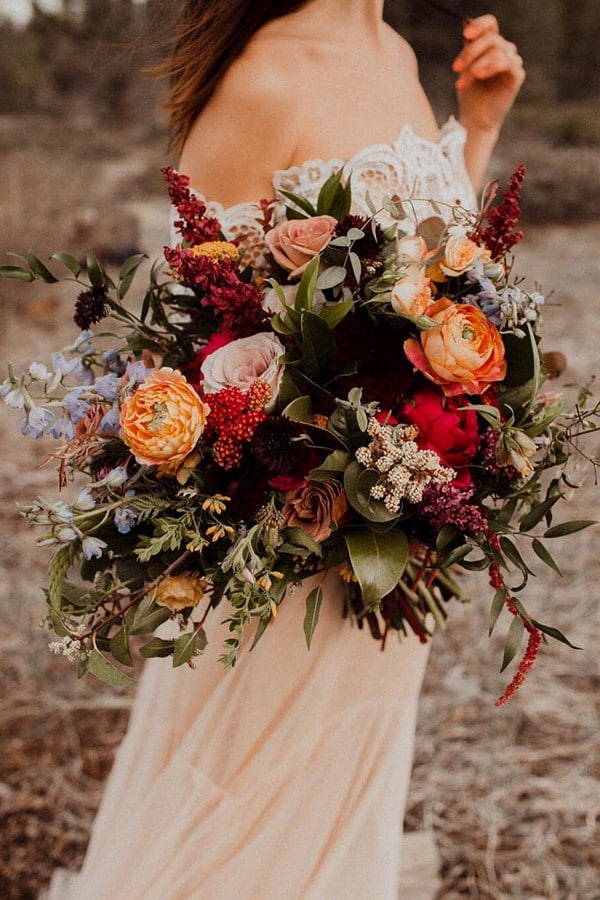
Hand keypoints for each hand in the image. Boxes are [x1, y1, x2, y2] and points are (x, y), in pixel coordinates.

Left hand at [453, 15, 524, 134]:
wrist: (476, 119)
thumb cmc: (470, 94)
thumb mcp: (465, 68)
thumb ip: (468, 47)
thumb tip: (466, 22)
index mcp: (491, 45)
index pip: (490, 24)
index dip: (479, 25)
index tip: (466, 35)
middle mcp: (504, 50)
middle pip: (490, 39)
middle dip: (470, 53)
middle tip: (455, 68)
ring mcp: (512, 61)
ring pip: (495, 52)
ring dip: (475, 66)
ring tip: (462, 83)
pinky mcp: (517, 75)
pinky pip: (507, 63)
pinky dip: (491, 67)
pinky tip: (479, 75)